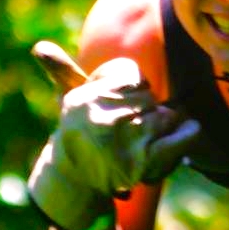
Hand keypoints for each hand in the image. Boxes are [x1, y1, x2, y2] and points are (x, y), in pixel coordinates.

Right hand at [27, 42, 200, 229]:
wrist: (78, 182)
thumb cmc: (79, 133)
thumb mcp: (69, 100)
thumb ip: (61, 70)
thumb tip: (39, 47)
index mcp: (87, 99)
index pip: (132, 74)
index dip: (131, 87)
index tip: (118, 104)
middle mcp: (106, 118)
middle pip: (150, 96)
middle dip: (145, 108)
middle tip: (128, 128)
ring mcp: (129, 140)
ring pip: (168, 115)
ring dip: (162, 125)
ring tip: (143, 139)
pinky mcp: (149, 161)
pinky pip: (186, 134)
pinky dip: (189, 132)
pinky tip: (182, 133)